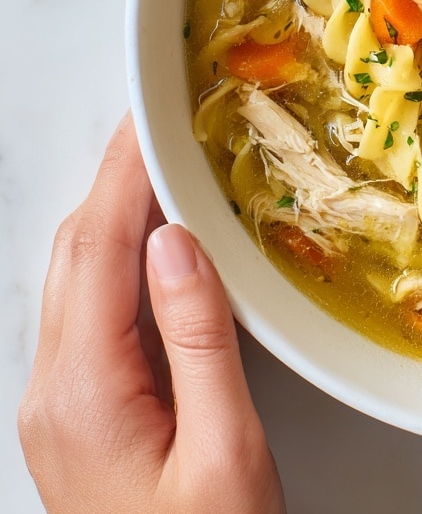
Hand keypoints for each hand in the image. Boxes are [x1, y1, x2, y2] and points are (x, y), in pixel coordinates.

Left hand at [18, 115, 286, 513]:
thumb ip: (199, 339)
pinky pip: (91, 305)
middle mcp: (54, 388)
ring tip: (164, 163)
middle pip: (78, 250)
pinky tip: (155, 239)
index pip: (102, 247)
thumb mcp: (224, 449)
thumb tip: (177, 242)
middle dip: (118, 175)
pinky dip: (120, 253)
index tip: (153, 115)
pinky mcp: (78, 408)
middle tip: (164, 122)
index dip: (128, 171)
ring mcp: (58, 399)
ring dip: (118, 209)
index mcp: (84, 391)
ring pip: (78, 273)